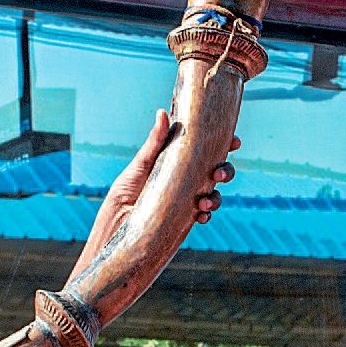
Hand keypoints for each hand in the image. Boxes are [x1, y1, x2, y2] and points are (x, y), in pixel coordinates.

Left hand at [68, 109, 238, 283]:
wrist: (112, 234)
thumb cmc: (120, 198)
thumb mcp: (138, 168)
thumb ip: (154, 144)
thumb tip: (162, 113)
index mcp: (174, 164)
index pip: (203, 151)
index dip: (222, 144)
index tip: (234, 141)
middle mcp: (183, 181)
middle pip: (214, 171)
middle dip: (224, 170)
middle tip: (217, 173)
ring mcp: (185, 201)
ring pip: (213, 194)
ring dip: (217, 196)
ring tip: (205, 201)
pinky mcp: (183, 221)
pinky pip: (204, 216)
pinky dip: (207, 214)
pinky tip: (200, 215)